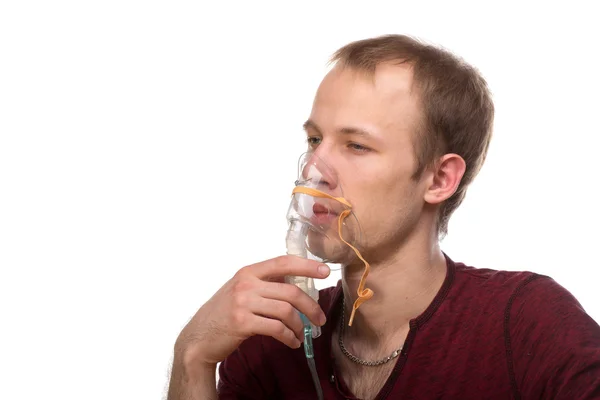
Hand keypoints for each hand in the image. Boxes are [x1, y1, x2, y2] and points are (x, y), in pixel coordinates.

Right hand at [174, 255, 330, 367]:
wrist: (198, 336)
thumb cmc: (223, 313)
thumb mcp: (241, 290)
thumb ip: (264, 284)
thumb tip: (296, 284)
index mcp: (249, 272)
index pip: (283, 262)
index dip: (306, 266)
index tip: (324, 271)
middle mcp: (246, 284)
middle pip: (290, 291)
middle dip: (311, 306)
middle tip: (320, 318)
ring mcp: (243, 303)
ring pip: (286, 311)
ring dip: (300, 326)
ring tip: (301, 335)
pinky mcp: (242, 323)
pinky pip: (276, 329)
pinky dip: (289, 337)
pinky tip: (291, 342)